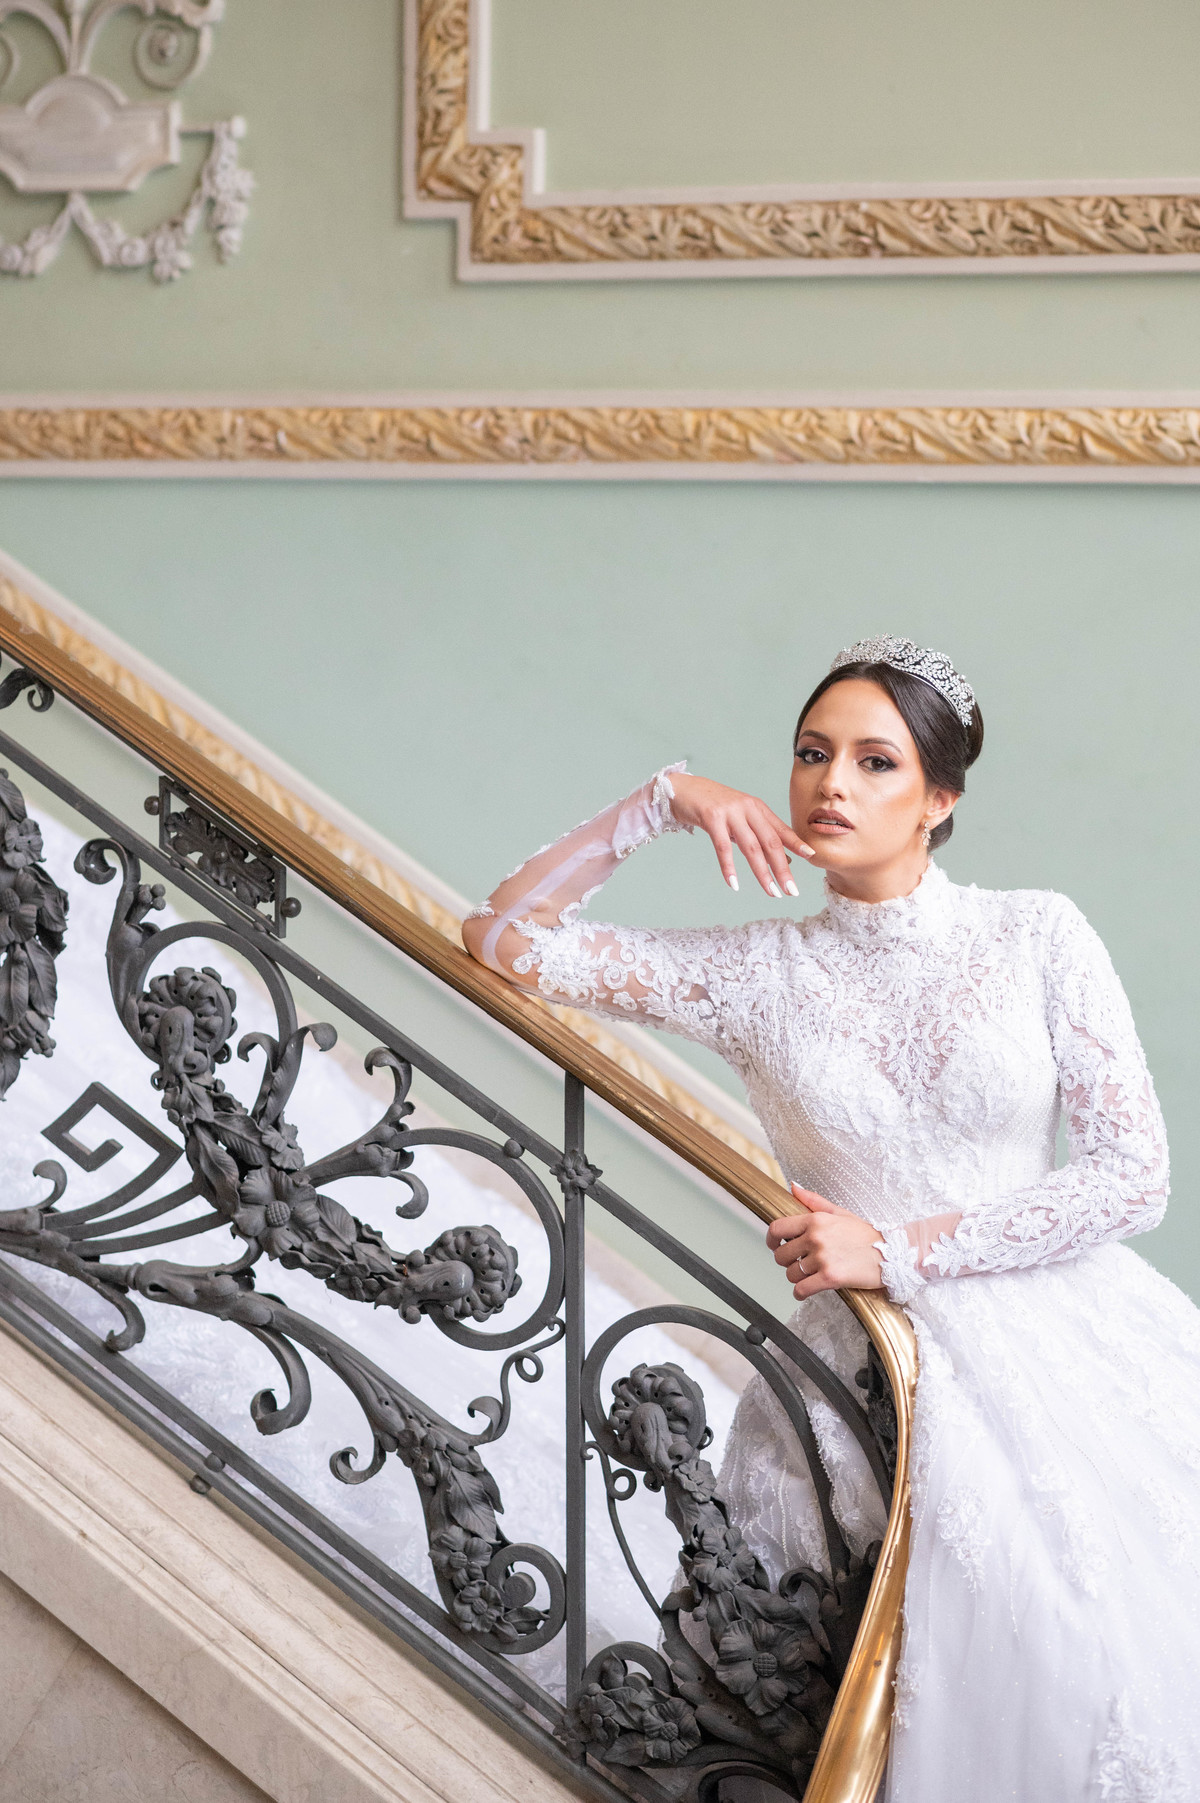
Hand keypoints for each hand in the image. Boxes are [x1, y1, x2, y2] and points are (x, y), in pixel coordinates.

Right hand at [669, 773, 813, 896]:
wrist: (684, 789)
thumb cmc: (714, 807)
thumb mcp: (741, 820)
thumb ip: (760, 836)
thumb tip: (785, 860)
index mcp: (758, 808)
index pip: (781, 829)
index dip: (797, 843)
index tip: (812, 856)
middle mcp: (748, 809)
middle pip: (770, 842)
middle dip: (782, 868)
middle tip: (792, 890)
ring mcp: (730, 813)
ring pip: (751, 847)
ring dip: (762, 873)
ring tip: (771, 892)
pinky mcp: (711, 818)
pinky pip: (723, 847)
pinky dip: (729, 867)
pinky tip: (734, 884)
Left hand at [767, 1185, 883, 1299]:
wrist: (893, 1253)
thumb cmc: (867, 1235)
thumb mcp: (840, 1213)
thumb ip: (814, 1201)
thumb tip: (793, 1187)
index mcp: (815, 1220)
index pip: (777, 1228)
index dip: (770, 1240)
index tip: (774, 1245)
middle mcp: (816, 1238)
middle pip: (781, 1255)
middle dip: (787, 1261)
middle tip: (798, 1263)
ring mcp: (823, 1258)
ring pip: (791, 1274)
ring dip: (796, 1278)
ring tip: (808, 1276)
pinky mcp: (831, 1278)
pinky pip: (802, 1289)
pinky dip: (800, 1293)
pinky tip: (806, 1290)